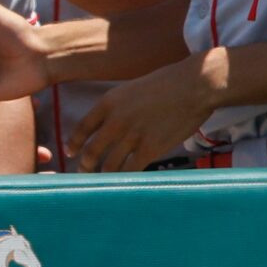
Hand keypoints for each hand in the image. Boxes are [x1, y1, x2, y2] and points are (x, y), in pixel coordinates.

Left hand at [67, 53, 220, 173]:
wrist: (194, 85)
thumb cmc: (167, 84)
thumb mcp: (132, 89)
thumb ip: (117, 108)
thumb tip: (108, 126)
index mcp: (108, 103)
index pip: (82, 129)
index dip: (74, 144)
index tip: (71, 153)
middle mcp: (116, 121)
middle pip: (91, 151)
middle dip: (85, 166)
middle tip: (84, 172)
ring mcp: (133, 136)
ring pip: (109, 165)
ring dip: (104, 176)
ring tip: (104, 181)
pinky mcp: (151, 149)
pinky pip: (131, 170)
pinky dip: (126, 179)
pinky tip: (126, 182)